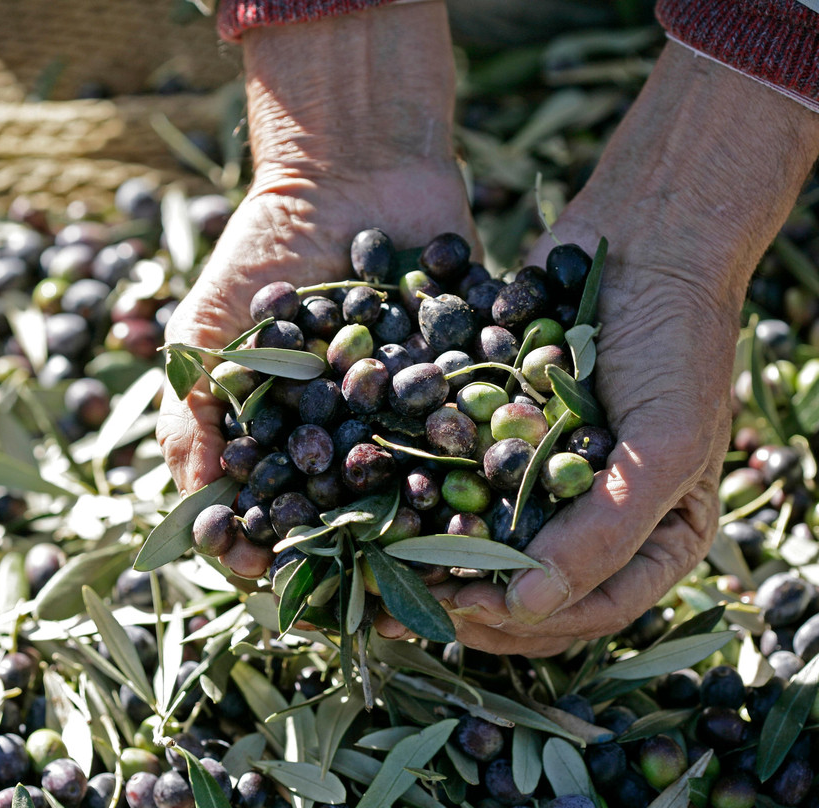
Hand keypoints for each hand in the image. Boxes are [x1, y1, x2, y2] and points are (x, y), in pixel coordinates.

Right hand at [156, 2, 475, 577]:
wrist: (351, 169)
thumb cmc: (265, 247)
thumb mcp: (209, 326)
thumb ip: (196, 410)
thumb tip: (200, 502)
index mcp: (279, 433)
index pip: (265, 510)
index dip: (261, 548)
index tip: (265, 573)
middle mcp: (341, 436)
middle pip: (339, 516)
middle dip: (343, 560)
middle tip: (352, 600)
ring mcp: (403, 415)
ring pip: (407, 491)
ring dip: (410, 536)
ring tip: (419, 572)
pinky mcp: (460, 383)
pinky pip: (469, 437)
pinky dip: (471, 471)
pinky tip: (478, 506)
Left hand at [374, 42, 818, 654]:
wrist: (645, 240)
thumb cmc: (676, 344)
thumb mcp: (663, 444)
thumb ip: (608, 529)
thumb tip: (530, 605)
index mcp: (655, 536)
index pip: (590, 609)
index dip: (527, 622)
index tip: (466, 611)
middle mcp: (595, 519)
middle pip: (528, 592)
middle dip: (466, 604)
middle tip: (399, 607)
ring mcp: (545, 479)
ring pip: (485, 544)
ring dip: (432, 565)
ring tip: (373, 573)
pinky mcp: (502, 436)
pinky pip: (460, 482)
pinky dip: (423, 501)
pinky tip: (375, 509)